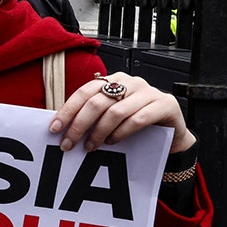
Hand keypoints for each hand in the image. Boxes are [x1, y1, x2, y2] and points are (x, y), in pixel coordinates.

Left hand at [49, 71, 196, 154]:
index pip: (84, 92)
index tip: (54, 128)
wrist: (172, 131)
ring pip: (115, 112)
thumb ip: (93, 115)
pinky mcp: (164, 105)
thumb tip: (62, 128)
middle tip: (68, 144)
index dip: (67, 110)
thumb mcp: (112, 115)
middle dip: (79, 125)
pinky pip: (137, 119)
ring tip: (90, 147)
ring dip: (98, 132)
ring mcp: (148, 92)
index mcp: (114, 80)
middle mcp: (130, 82)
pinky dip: (121, 133)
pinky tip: (112, 142)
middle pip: (97, 102)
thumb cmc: (137, 121)